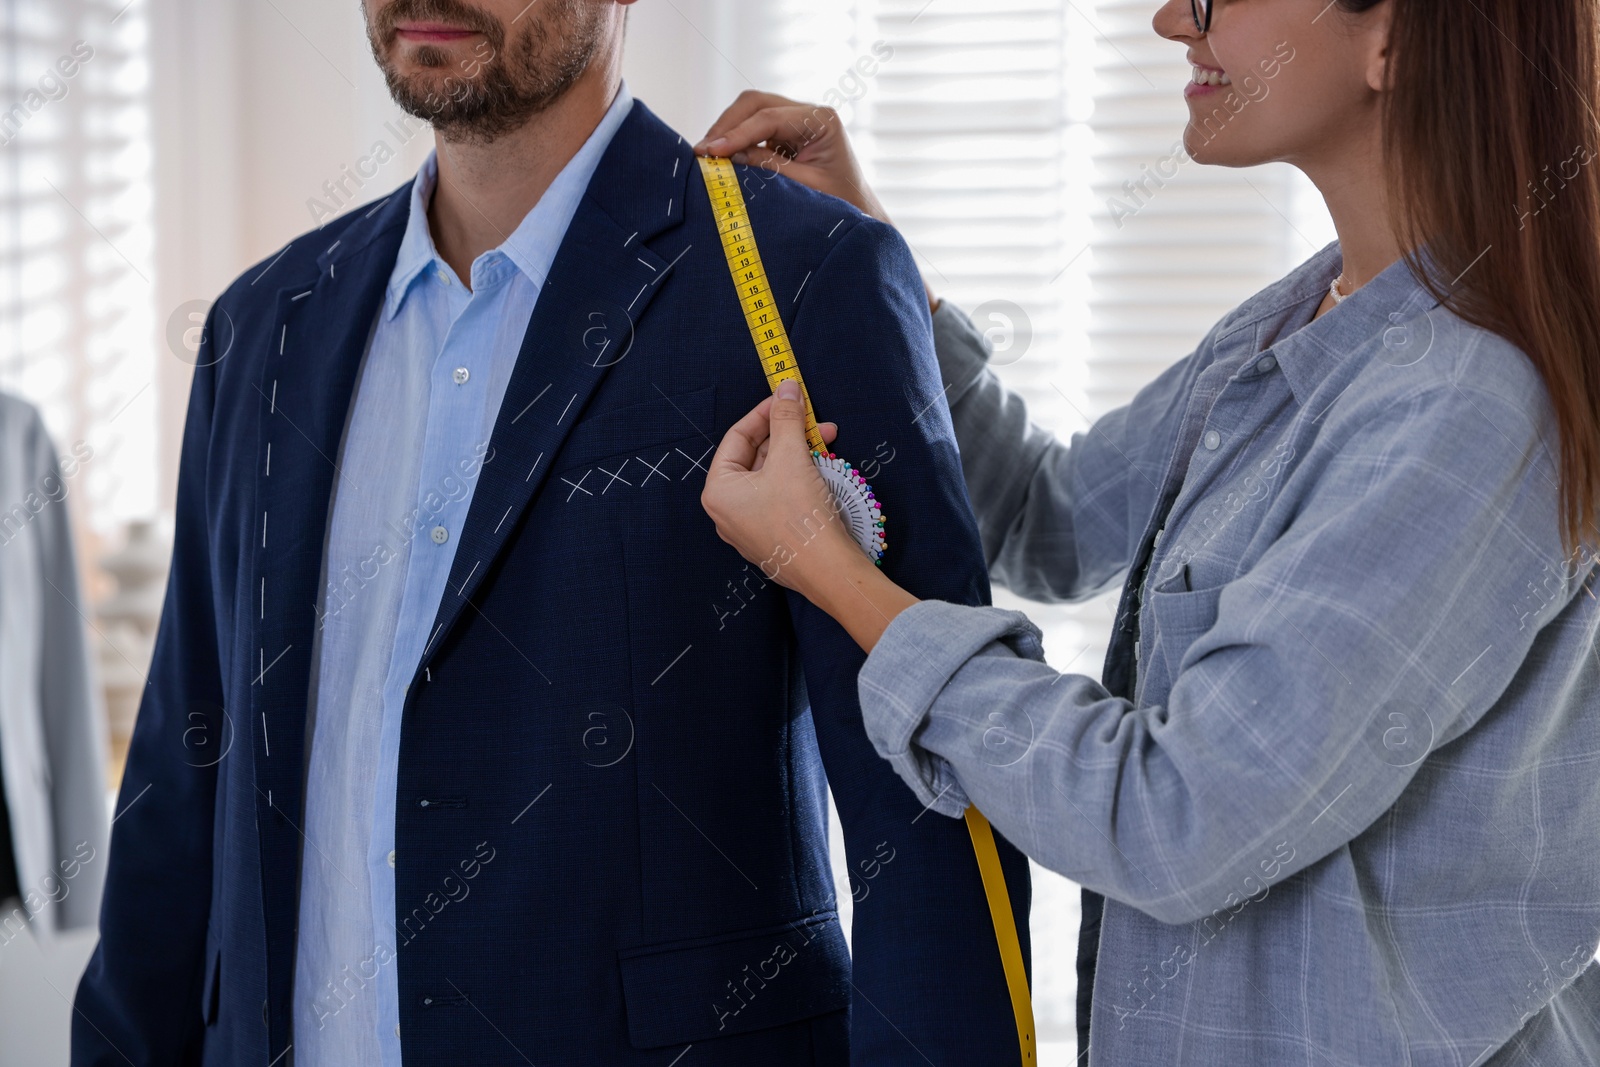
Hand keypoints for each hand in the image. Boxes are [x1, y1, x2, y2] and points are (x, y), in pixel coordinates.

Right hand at [695, 91, 887, 221]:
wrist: (857, 215)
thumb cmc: (841, 205)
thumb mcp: (805, 189)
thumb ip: (769, 169)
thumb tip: (728, 156)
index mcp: (822, 120)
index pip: (769, 117)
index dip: (737, 133)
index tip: (710, 152)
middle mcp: (808, 113)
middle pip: (756, 103)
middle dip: (726, 126)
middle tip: (701, 152)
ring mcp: (795, 121)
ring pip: (750, 111)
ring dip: (727, 132)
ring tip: (705, 157)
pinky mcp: (784, 134)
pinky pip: (752, 129)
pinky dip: (734, 140)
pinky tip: (719, 158)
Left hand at [701, 380, 858, 596]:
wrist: (828, 571)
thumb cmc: (801, 518)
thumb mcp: (792, 458)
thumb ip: (786, 418)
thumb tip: (786, 387)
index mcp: (719, 491)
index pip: (737, 437)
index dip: (765, 412)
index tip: (787, 396)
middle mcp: (727, 511)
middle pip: (756, 457)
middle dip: (787, 434)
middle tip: (814, 420)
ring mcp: (749, 527)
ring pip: (771, 476)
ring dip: (798, 454)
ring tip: (827, 442)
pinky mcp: (772, 537)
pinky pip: (780, 496)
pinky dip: (799, 477)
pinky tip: (822, 467)